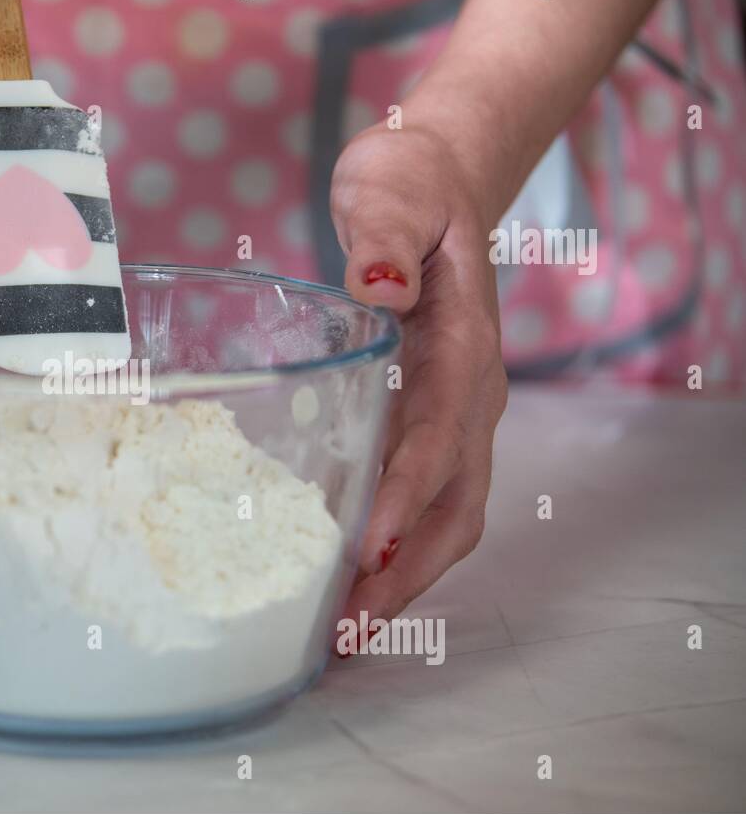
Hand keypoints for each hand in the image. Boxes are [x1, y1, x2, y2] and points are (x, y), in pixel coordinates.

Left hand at [329, 121, 507, 640]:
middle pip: (455, 505)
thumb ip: (387, 233)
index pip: (440, 435)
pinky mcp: (429, 419)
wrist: (438, 180)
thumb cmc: (411, 182)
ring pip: (445, 516)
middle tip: (346, 632)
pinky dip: (390, 548)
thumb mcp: (395, 188)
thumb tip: (381, 286)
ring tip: (342, 633)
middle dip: (405, 574)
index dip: (405, 497)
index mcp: (465, 344)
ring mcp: (455, 412)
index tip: (367, 552)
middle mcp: (470, 393)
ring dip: (400, 578)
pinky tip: (343, 578)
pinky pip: (420, 498)